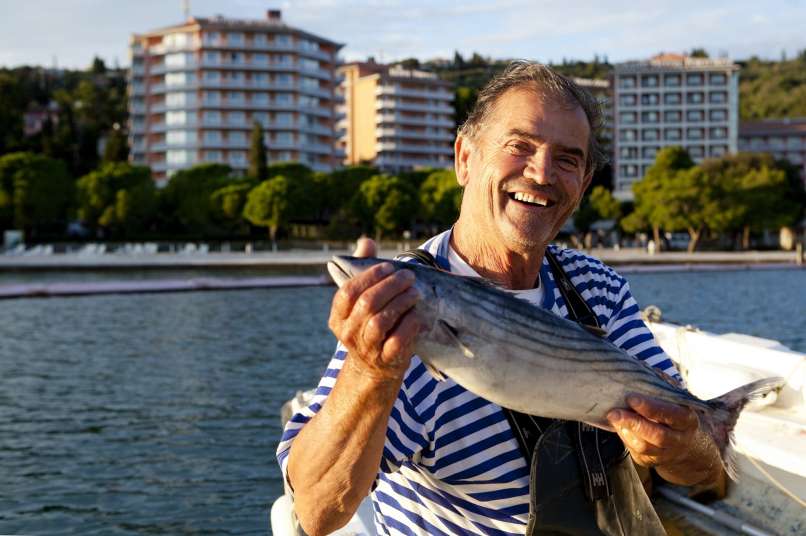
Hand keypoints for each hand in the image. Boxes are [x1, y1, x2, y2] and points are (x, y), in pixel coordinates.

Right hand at [327, 238, 419, 382]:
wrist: (374, 368)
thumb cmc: (369, 323)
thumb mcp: (361, 301)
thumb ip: (363, 270)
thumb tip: (366, 241)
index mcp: (338, 316)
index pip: (348, 292)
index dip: (369, 276)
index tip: (389, 267)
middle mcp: (348, 333)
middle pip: (367, 304)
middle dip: (391, 286)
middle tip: (409, 276)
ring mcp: (366, 348)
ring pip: (380, 322)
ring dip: (401, 303)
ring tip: (415, 292)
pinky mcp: (385, 360)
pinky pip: (397, 341)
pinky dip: (409, 325)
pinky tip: (416, 314)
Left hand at [607, 394, 719, 485]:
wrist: (690, 447)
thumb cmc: (676, 414)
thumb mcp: (677, 400)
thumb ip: (664, 387)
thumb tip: (646, 372)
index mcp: (687, 421)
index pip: (671, 414)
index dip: (650, 407)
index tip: (631, 398)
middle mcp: (679, 440)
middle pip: (657, 435)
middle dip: (634, 423)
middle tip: (614, 412)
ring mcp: (666, 454)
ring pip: (645, 448)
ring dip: (626, 432)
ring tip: (613, 417)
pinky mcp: (652, 462)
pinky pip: (637, 453)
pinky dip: (625, 440)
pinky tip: (618, 427)